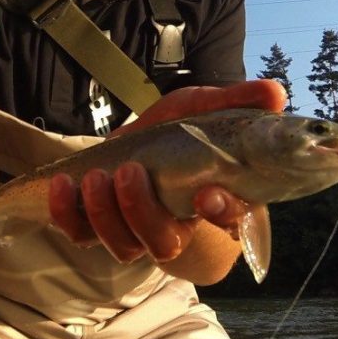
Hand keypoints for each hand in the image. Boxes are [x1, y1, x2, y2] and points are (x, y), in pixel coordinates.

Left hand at [48, 79, 286, 266]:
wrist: (146, 134)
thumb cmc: (185, 128)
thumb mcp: (209, 106)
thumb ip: (239, 100)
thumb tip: (275, 92)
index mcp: (216, 202)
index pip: (227, 221)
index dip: (220, 214)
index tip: (208, 194)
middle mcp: (178, 226)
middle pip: (163, 244)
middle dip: (142, 213)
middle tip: (130, 173)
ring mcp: (136, 231)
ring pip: (122, 246)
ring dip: (105, 215)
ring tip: (97, 177)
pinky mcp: (99, 225)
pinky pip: (81, 234)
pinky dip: (68, 214)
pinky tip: (63, 184)